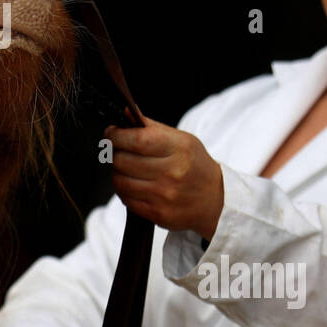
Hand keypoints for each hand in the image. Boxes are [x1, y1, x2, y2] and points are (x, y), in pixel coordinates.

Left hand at [106, 120, 224, 240]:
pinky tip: (134, 184)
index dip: (116, 136)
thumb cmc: (194, 164)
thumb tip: (126, 112)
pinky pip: (126, 199)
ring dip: (117, 173)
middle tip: (119, 151)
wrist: (215, 199)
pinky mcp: (158, 214)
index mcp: (178, 149)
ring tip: (127, 168)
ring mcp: (165, 195)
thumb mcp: (181, 139)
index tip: (111, 134)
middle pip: (122, 161)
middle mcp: (172, 172)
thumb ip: (151, 127)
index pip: (137, 140)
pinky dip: (125, 190)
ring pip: (120, 181)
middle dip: (114, 154)